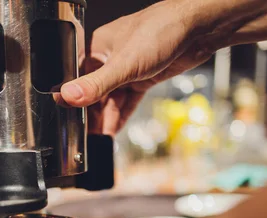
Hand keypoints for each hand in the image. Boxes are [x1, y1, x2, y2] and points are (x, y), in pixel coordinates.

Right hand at [60, 0, 219, 133]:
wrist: (197, 29)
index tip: (72, 121)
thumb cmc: (160, 31)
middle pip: (96, 92)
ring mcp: (129, 69)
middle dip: (93, 115)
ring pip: (113, 99)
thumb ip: (96, 84)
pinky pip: (128, 100)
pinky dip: (122, 114)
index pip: (79, 79)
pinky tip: (115, 128)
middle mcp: (111, 58)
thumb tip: (69, 96)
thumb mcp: (123, 64)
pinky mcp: (144, 77)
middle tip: (88, 136)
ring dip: (107, 118)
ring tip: (100, 138)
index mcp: (98, 48)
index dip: (76, 101)